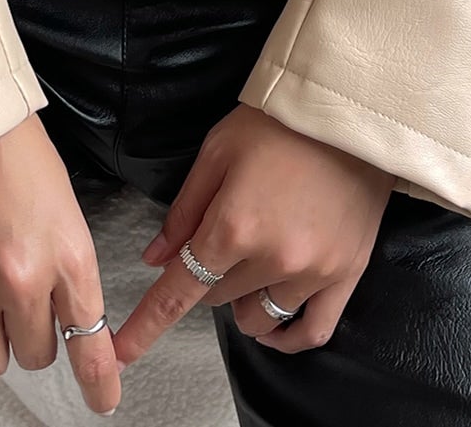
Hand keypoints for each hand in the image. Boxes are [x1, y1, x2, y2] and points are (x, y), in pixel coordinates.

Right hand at [0, 113, 121, 416]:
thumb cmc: (12, 149)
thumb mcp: (64, 206)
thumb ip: (68, 265)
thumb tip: (69, 311)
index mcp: (67, 255)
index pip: (90, 341)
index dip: (99, 380)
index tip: (103, 399)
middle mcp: (22, 280)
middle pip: (37, 355)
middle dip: (36, 337)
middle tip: (25, 307)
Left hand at [112, 103, 392, 361]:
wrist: (350, 114)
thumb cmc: (278, 122)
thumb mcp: (217, 151)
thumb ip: (185, 210)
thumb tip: (155, 260)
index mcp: (234, 226)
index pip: (179, 292)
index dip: (145, 326)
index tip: (120, 355)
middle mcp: (273, 260)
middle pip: (217, 297)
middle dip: (206, 274)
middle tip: (218, 237)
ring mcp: (314, 272)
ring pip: (258, 317)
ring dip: (242, 300)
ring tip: (248, 266)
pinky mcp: (348, 274)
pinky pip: (313, 330)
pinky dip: (287, 338)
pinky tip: (273, 326)